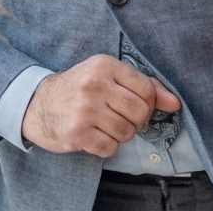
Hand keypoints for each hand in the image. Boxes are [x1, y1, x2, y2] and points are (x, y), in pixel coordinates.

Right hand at [21, 54, 180, 156]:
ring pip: (127, 132)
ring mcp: (85, 109)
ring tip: (105, 124)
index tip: (137, 104)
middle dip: (135, 120)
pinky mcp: (77, 133)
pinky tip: (95, 135)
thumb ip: (142, 85)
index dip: (149, 102)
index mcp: (104, 65)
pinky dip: (107, 146)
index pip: (147, 88)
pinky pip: (110, 148)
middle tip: (120, 116)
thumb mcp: (106, 75)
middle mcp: (95, 84)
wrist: (38, 103)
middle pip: (140, 112)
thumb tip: (175, 103)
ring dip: (120, 134)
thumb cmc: (78, 88)